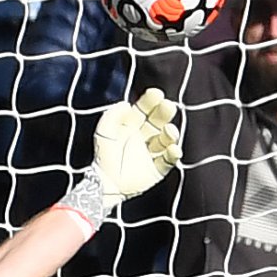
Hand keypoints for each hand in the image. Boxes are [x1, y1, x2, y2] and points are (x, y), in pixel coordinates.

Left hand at [87, 88, 181, 206]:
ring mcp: (151, 153)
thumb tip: (126, 104)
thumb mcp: (103, 131)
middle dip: (164, 113)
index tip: (157, 94)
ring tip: (169, 130)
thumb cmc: (103, 156)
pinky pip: (168, 160)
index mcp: (131, 126)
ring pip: (166, 139)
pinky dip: (173, 154)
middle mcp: (143, 137)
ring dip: (171, 133)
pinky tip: (173, 149)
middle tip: (168, 106)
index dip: (151, 101)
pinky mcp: (157, 169)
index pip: (144, 110)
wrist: (104, 183)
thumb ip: (111, 115)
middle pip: (158, 121)